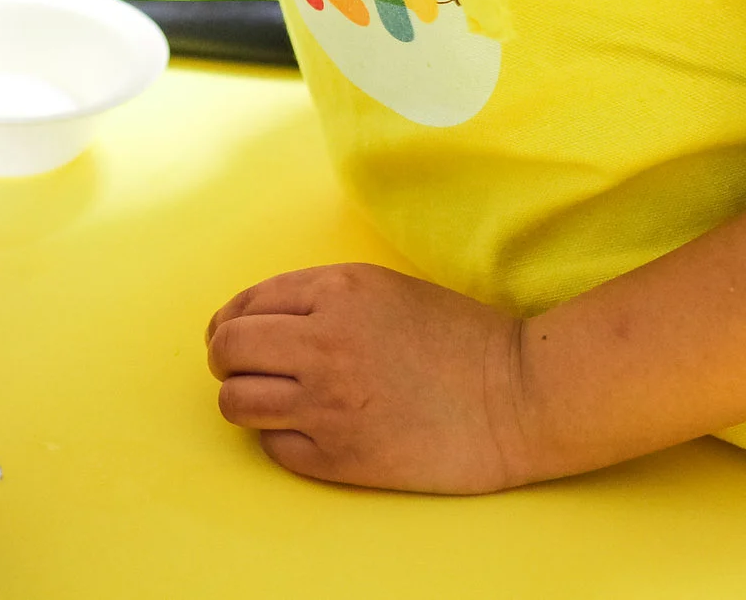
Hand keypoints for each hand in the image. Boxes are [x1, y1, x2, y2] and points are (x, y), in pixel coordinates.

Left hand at [204, 262, 538, 493]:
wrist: (518, 397)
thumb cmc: (457, 338)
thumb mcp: (382, 289)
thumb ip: (318, 296)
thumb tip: (253, 318)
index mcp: (333, 292)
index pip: (242, 307)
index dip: (230, 325)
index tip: (235, 337)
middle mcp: (321, 344)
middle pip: (226, 352)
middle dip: (227, 361)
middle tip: (243, 371)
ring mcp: (327, 403)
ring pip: (236, 402)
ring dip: (245, 401)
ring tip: (272, 403)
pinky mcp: (340, 455)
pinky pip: (273, 447)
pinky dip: (281, 439)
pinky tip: (309, 432)